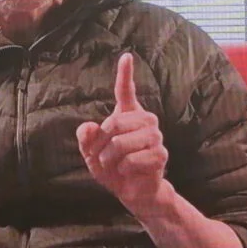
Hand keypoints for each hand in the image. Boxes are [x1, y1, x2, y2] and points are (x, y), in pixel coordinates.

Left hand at [77, 53, 170, 214]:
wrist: (132, 191)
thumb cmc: (112, 166)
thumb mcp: (91, 153)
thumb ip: (86, 138)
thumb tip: (89, 126)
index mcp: (128, 115)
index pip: (126, 91)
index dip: (125, 73)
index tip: (126, 55)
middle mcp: (145, 120)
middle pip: (114, 123)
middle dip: (101, 144)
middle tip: (101, 157)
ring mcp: (155, 136)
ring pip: (121, 143)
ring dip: (110, 158)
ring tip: (114, 164)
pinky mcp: (160, 154)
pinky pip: (131, 160)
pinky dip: (123, 169)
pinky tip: (128, 171)